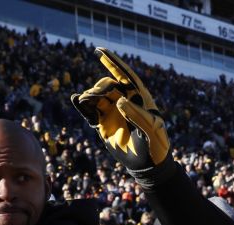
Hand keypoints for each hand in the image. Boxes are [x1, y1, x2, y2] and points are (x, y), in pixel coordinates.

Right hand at [70, 48, 169, 171]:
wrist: (148, 166)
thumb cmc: (156, 146)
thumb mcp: (152, 130)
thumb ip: (137, 115)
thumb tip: (119, 101)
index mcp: (140, 98)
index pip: (125, 75)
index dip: (113, 63)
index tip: (100, 50)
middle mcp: (125, 102)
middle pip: (108, 85)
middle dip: (100, 87)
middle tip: (94, 97)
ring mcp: (113, 112)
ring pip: (97, 96)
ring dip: (90, 95)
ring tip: (86, 101)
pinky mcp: (103, 124)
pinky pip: (90, 111)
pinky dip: (83, 106)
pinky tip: (77, 100)